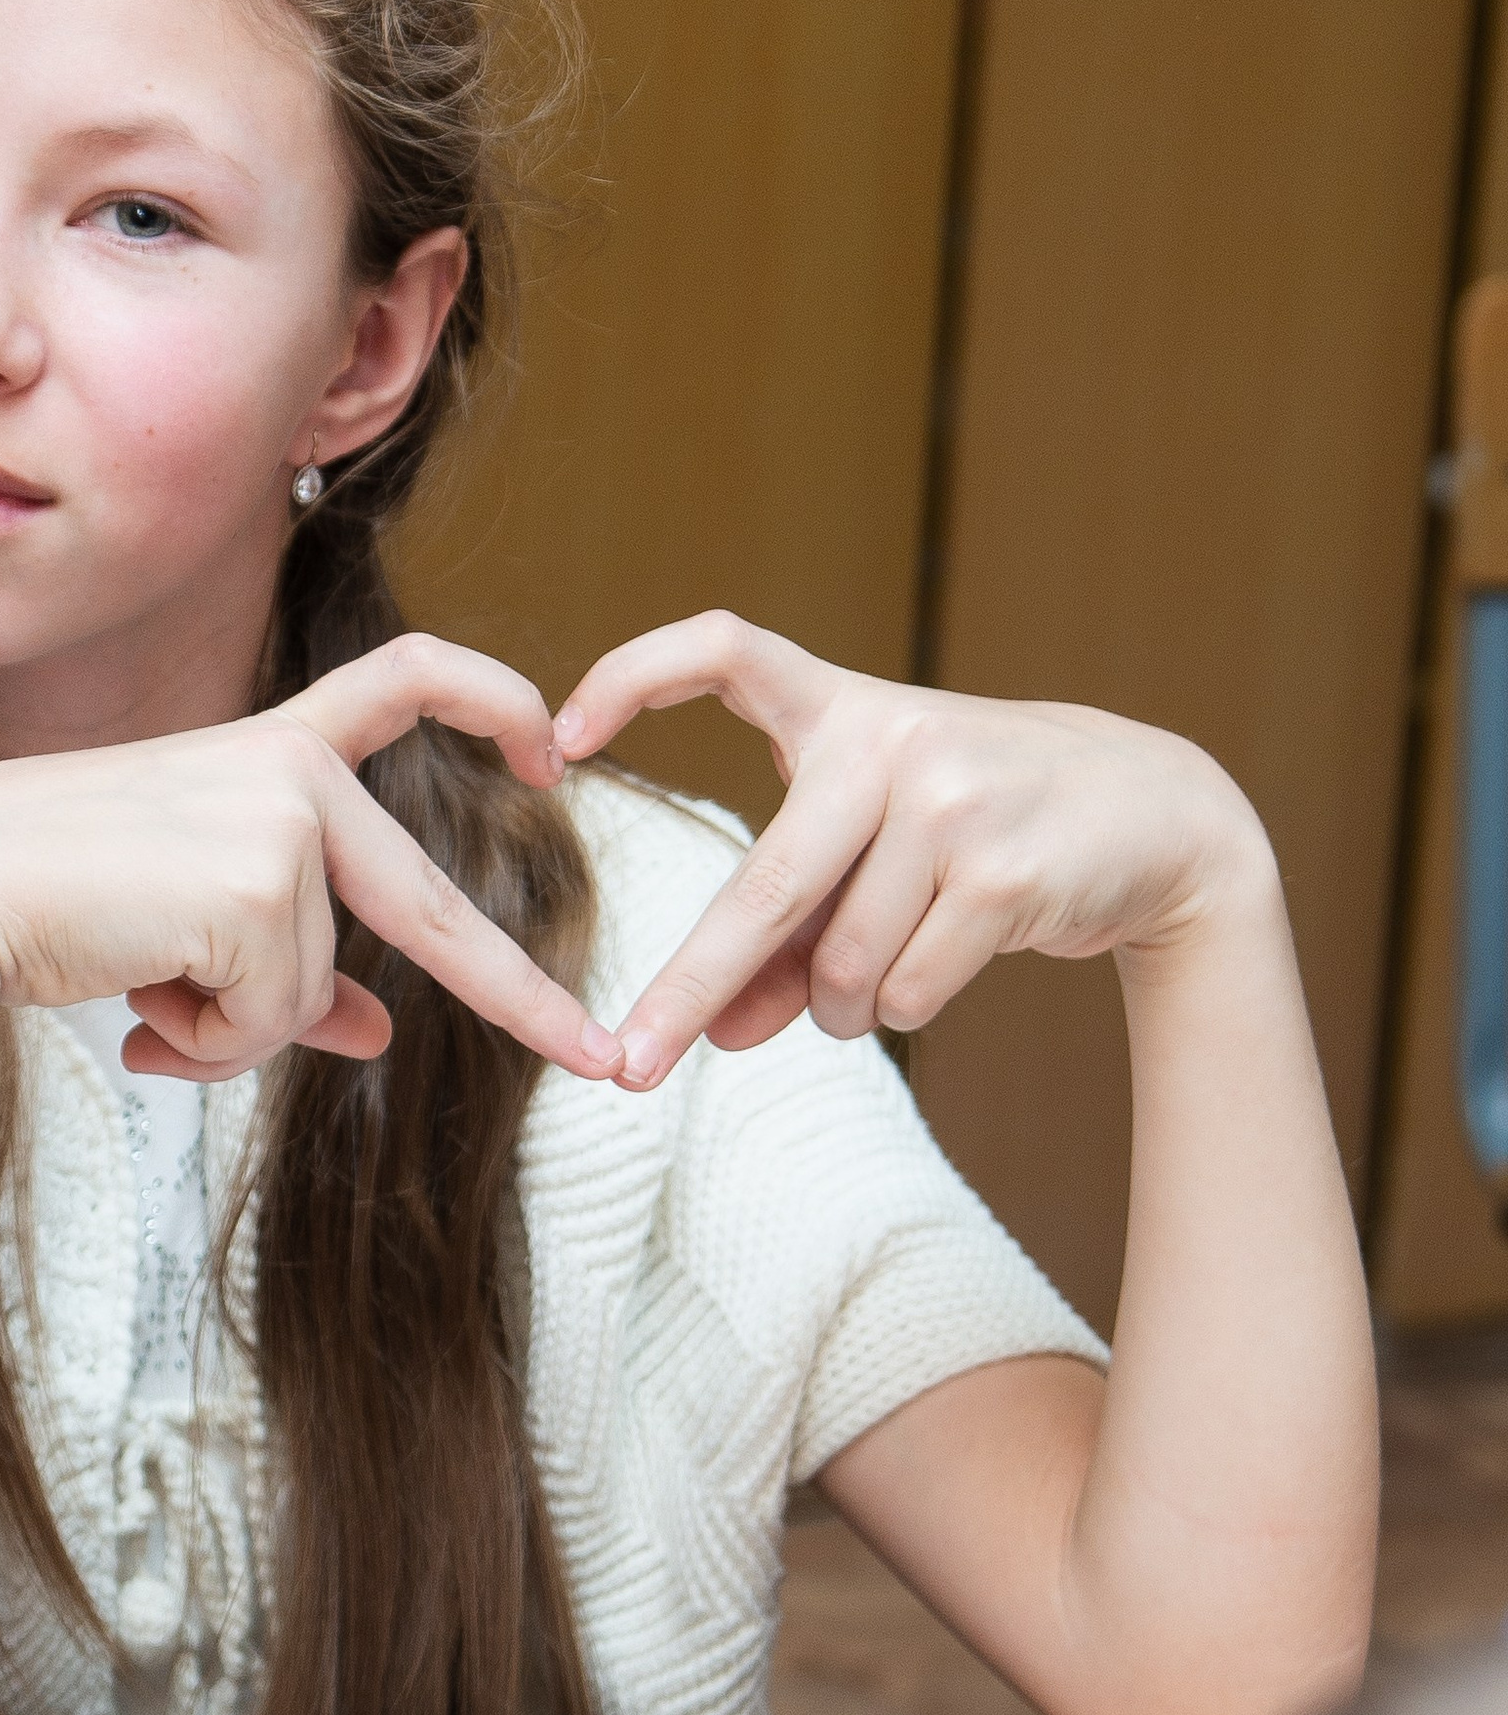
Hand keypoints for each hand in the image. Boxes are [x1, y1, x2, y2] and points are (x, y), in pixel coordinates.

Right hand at [0, 634, 626, 1087]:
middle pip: (424, 905)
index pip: (399, 684)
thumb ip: (290, 974)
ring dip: (228, 1029)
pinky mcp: (263, 885)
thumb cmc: (39, 909)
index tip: (556, 750)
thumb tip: (380, 1034)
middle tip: (605, 1060)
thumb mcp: (182, 935)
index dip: (491, 698)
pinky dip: (207, 1041)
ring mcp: (281, 822)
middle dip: (519, 995)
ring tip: (135, 987)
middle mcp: (286, 770)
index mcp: (263, 750)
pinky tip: (133, 998)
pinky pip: (271, 1020)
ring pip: (309, 995)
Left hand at [553, 614, 1274, 1088]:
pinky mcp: (1001, 870)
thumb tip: (718, 1033)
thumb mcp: (876, 860)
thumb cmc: (980, 834)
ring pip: (840, 964)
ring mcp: (950, 800)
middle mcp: (889, 739)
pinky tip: (948, 960)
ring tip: (888, 966)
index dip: (633, 678)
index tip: (559, 738)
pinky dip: (904, 1007)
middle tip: (632, 1065)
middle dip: (691, 991)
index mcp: (841, 710)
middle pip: (762, 889)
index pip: (722, 648)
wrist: (1154, 818)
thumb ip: (786, 938)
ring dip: (844, 1004)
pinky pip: (905, 990)